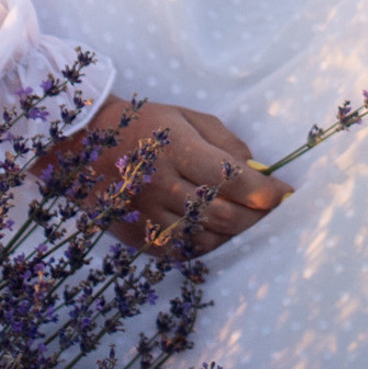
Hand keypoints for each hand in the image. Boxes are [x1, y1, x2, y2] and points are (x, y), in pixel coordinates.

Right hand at [55, 93, 290, 255]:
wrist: (82, 147)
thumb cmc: (144, 125)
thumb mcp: (187, 117)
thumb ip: (225, 141)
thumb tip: (257, 169)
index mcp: (176, 148)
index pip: (231, 178)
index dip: (264, 191)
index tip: (285, 193)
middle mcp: (162, 185)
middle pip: (223, 214)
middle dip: (256, 216)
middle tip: (269, 209)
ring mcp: (149, 216)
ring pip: (206, 238)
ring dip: (234, 232)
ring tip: (242, 217)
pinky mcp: (139, 238)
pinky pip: (183, 252)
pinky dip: (206, 244)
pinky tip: (213, 229)